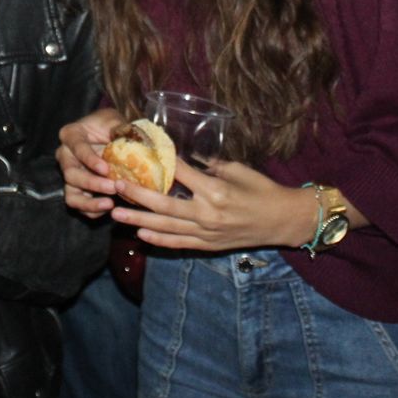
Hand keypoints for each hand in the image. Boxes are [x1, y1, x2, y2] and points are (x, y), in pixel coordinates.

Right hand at [56, 107, 123, 217]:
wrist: (107, 135)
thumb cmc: (108, 125)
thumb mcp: (113, 120)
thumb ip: (119, 127)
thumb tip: (130, 137)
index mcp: (71, 135)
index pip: (77, 148)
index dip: (90, 160)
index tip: (106, 169)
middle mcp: (65, 156)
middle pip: (71, 174)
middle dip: (92, 183)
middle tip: (114, 187)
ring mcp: (70, 175)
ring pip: (71, 195)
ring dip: (89, 203)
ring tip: (109, 204)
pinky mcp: (77, 190)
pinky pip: (79, 205)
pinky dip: (92, 210)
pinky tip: (109, 208)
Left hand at [109, 159, 317, 252]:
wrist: (282, 220)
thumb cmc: (262, 189)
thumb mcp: (237, 170)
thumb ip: (209, 165)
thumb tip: (184, 158)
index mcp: (215, 190)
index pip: (180, 175)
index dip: (158, 163)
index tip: (139, 152)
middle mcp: (207, 213)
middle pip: (164, 205)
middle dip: (137, 196)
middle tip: (116, 186)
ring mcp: (207, 232)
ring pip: (166, 228)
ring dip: (138, 221)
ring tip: (115, 214)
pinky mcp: (208, 245)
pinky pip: (178, 244)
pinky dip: (158, 240)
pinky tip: (141, 235)